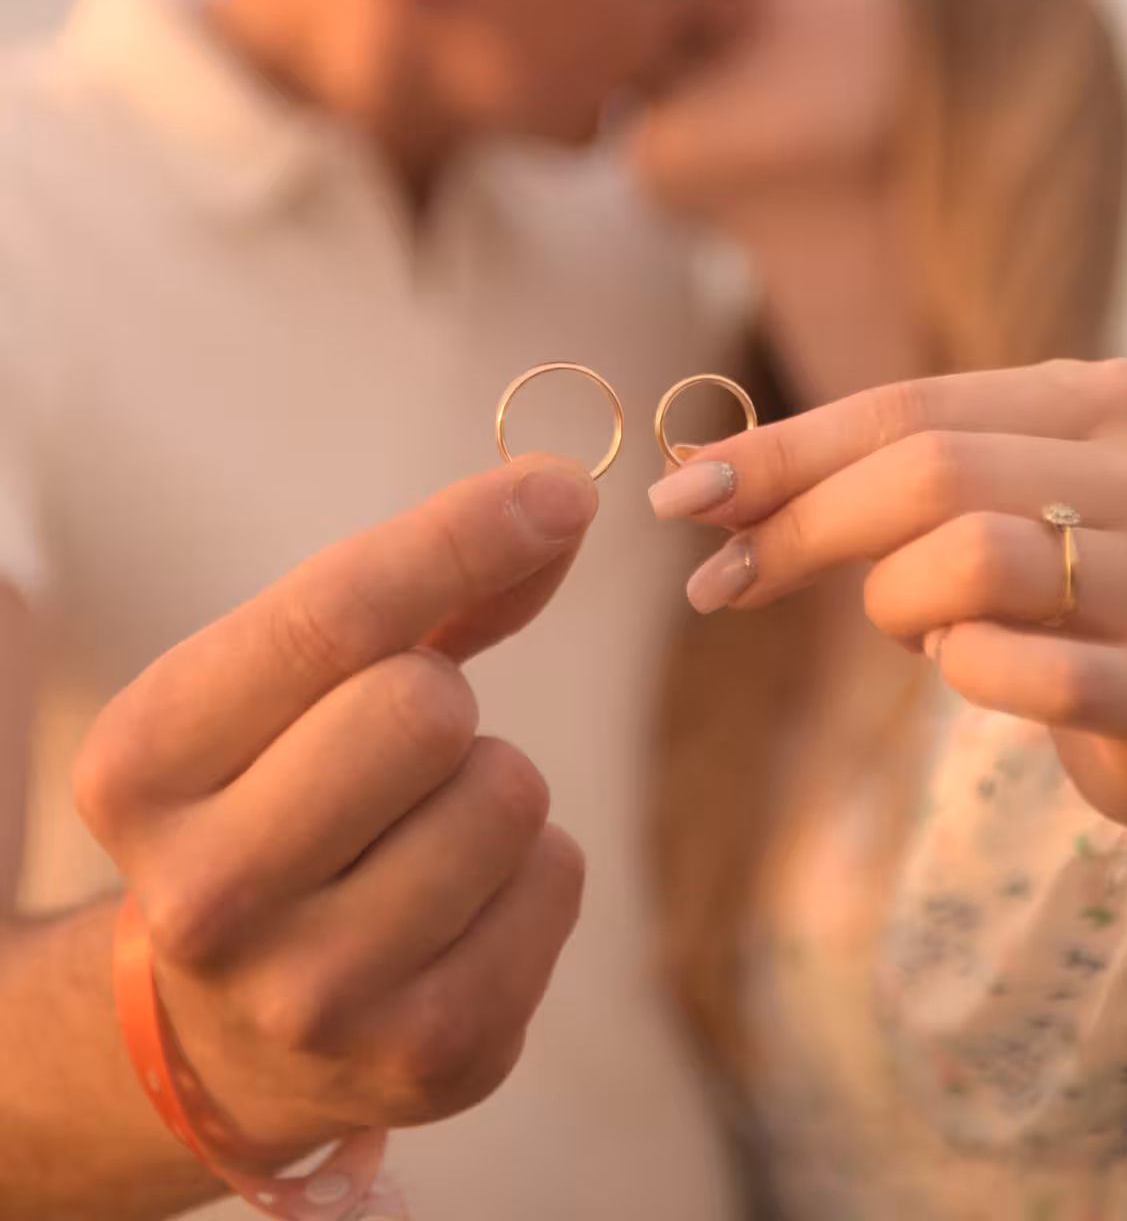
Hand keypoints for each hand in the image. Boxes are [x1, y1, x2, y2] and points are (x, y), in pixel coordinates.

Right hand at [75, 455, 595, 1157]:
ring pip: (507, 793)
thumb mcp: (289, 687)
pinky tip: (458, 905)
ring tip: (421, 831)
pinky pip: (558, 877)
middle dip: (444, 697)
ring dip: (493, 784)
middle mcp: (206, 894)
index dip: (463, 534)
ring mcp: (313, 995)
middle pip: (424, 707)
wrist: (226, 1028)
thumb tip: (560, 500)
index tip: (558, 491)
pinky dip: (534, 867)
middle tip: (400, 745)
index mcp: (143, 765)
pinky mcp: (424, 1059)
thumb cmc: (276, 799)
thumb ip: (425, 581)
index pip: (331, 616)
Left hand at [649, 359, 1126, 877]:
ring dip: (897, 606)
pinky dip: (962, 674)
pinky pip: (1021, 671)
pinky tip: (971, 672)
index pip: (910, 404)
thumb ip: (864, 480)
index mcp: (1102, 400)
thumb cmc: (1059, 595)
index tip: (679, 494)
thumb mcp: (975, 511)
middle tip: (724, 583)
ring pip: (973, 561)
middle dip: (805, 527)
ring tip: (914, 631)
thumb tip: (700, 479)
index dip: (783, 449)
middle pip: (932, 471)